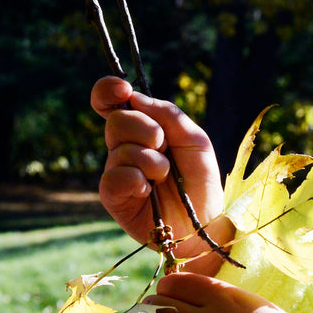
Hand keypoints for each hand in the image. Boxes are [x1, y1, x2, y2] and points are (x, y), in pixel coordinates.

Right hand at [91, 76, 230, 269]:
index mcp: (142, 129)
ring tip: (164, 177)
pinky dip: (136, 180)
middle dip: (146, 130)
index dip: (108, 90)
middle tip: (164, 147)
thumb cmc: (200, 181)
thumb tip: (135, 97)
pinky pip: (116, 176)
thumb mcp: (195, 140)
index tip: (122, 89)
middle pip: (118, 121)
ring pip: (121, 149)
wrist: (205, 223)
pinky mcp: (113, 195)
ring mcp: (117, 170)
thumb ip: (169, 114)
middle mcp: (125, 146)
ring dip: (151, 162)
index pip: (111, 102)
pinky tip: (147, 191)